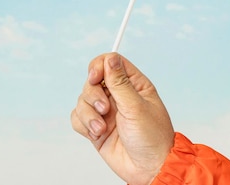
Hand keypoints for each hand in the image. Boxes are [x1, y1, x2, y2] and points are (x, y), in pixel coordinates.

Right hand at [71, 53, 174, 184]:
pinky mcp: (96, 127)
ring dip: (88, 114)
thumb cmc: (152, 138)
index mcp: (134, 85)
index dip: (99, 66)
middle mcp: (119, 95)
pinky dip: (84, 125)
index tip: (95, 77)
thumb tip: (110, 59)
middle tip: (104, 110)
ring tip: (102, 128)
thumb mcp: (137, 107)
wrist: (148, 169)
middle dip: (93, 95)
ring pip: (82, 100)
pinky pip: (78, 118)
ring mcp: (106, 111)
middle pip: (92, 81)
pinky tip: (97, 134)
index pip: (111, 62)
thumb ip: (120, 83)